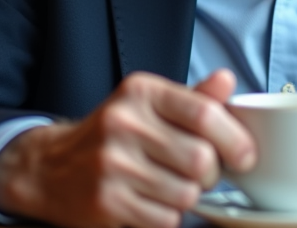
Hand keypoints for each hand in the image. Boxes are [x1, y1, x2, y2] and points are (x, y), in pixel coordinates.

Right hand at [0, 69, 255, 227]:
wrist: (51, 167)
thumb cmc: (114, 134)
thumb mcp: (150, 105)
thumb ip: (193, 98)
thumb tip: (228, 82)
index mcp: (141, 92)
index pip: (204, 114)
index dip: (235, 139)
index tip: (245, 156)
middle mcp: (124, 123)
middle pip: (201, 160)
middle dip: (211, 174)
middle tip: (202, 174)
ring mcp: (111, 164)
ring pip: (186, 194)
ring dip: (189, 196)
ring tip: (172, 185)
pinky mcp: (105, 202)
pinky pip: (165, 219)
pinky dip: (168, 216)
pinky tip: (152, 201)